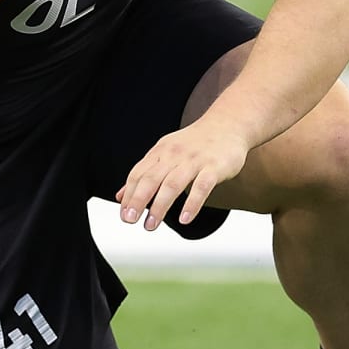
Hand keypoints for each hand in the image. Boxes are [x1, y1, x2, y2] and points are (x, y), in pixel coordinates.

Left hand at [116, 115, 248, 230]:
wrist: (227, 123)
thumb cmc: (195, 143)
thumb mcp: (165, 153)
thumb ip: (144, 174)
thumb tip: (120, 197)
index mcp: (160, 152)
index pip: (138, 174)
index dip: (129, 195)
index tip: (123, 214)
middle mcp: (174, 155)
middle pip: (151, 179)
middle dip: (138, 201)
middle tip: (129, 220)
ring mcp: (194, 161)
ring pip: (173, 184)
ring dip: (160, 206)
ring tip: (151, 225)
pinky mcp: (214, 167)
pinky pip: (201, 187)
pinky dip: (192, 204)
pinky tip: (185, 219)